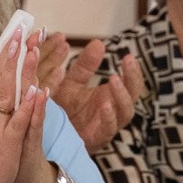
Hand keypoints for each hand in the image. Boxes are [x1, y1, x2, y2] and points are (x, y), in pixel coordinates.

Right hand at [0, 42, 45, 182]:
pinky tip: (37, 89)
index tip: (11, 35)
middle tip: (23, 29)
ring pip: (8, 93)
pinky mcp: (6, 144)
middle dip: (11, 52)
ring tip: (31, 48)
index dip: (0, 54)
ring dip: (20, 69)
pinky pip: (19, 121)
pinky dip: (28, 105)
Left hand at [41, 32, 140, 149]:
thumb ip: (85, 66)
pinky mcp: (97, 139)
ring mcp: (107, 126)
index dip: (132, 70)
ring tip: (114, 79)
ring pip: (125, 112)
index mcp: (111, 96)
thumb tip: (99, 42)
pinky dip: (109, 118)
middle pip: (133, 95)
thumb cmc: (64, 110)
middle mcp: (114, 111)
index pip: (131, 82)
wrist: (49, 136)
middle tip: (127, 61)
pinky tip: (105, 105)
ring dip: (122, 96)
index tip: (128, 56)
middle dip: (133, 78)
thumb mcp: (72, 83)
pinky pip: (108, 129)